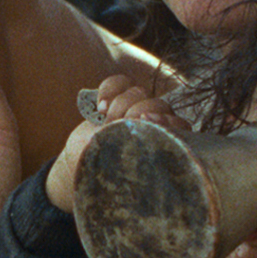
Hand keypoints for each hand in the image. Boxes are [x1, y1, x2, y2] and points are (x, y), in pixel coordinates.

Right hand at [48, 75, 190, 215]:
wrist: (79, 166)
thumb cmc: (104, 175)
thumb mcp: (123, 168)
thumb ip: (141, 152)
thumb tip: (151, 131)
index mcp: (165, 144)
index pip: (177, 124)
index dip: (163, 121)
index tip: (144, 123)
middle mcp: (156, 125)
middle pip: (157, 104)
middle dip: (134, 113)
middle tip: (117, 128)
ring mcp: (137, 110)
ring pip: (138, 92)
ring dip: (119, 105)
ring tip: (104, 121)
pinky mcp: (119, 99)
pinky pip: (120, 82)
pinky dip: (109, 89)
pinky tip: (100, 107)